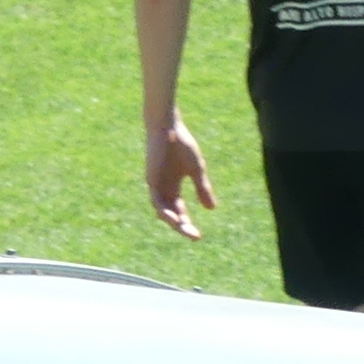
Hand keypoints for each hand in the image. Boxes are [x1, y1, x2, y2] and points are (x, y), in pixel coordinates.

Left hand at [145, 115, 216, 238]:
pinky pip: (155, 200)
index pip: (180, 211)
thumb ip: (202, 188)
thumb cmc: (181, 145)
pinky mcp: (151, 179)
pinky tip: (172, 218)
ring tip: (183, 229)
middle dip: (182, 227)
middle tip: (194, 236)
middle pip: (172, 215)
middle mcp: (163, 189)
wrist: (169, 127)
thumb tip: (212, 209)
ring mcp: (156, 185)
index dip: (188, 224)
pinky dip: (163, 210)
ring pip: (161, 211)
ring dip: (172, 222)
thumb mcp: (196, 169)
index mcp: (173, 187)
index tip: (198, 236)